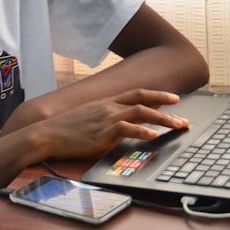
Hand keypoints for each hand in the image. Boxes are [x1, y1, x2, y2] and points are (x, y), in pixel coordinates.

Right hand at [29, 88, 187, 161]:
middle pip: (143, 100)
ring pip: (140, 113)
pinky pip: (125, 129)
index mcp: (105, 103)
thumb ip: (103, 119)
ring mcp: (105, 118)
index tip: (174, 99)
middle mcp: (108, 107)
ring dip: (163, 119)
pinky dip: (141, 131)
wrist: (45, 134)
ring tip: (178, 126)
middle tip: (184, 115)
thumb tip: (118, 125)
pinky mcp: (101, 133)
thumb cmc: (63, 130)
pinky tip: (153, 136)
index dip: (156, 95)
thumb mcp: (86, 119)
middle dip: (167, 106)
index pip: (136, 93)